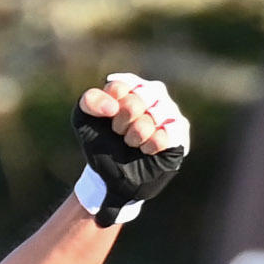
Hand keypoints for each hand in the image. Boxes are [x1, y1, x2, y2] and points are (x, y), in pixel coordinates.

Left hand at [71, 73, 191, 224]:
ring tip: (133, 142)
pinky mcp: (179, 131)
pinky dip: (152, 143)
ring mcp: (168, 110)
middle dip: (123, 121)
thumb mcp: (84, 120)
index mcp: (129, 86)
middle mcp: (152, 93)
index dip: (109, 108)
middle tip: (120, 133)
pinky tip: (146, 149)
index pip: (120, 87)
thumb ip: (90, 101)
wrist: (112, 176)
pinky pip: (169, 132)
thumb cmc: (101, 144)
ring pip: (154, 114)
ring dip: (137, 134)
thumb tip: (113, 106)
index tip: (108, 120)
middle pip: (137, 99)